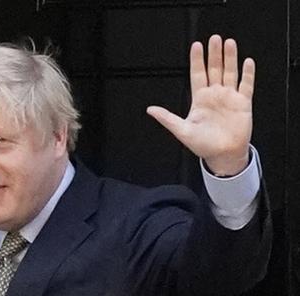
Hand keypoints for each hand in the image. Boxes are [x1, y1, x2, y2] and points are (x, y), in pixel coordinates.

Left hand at [147, 35, 254, 175]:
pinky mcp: (243, 103)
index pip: (197, 75)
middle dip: (214, 54)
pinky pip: (246, 85)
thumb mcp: (182, 131)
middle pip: (214, 69)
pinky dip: (247, 74)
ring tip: (228, 43)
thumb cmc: (203, 144)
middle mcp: (214, 95)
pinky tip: (247, 62)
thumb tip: (150, 110)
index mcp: (200, 99)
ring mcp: (229, 97)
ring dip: (230, 58)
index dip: (196, 61)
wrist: (222, 155)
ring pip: (229, 73)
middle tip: (214, 39)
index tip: (196, 46)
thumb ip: (167, 118)